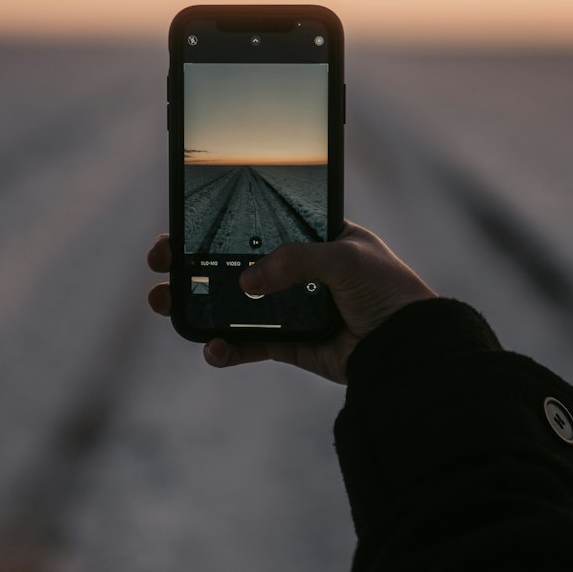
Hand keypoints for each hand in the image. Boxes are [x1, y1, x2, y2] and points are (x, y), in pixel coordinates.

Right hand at [146, 222, 435, 383]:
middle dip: (192, 264)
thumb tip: (247, 281)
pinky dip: (229, 348)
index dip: (217, 223)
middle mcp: (301, 269)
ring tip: (164, 303)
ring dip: (199, 304)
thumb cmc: (389, 292)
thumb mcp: (345, 259)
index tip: (180, 226)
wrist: (413, 349)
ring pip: (236, 304)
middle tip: (159, 265)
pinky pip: (252, 344)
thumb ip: (295, 261)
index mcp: (316, 235)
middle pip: (235, 262)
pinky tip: (211, 347)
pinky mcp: (294, 344)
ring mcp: (294, 306)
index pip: (257, 223)